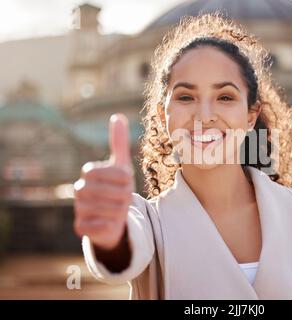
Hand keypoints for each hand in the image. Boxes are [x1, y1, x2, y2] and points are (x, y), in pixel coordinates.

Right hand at [73, 113, 134, 250]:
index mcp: (89, 172)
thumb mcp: (121, 166)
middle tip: (121, 199)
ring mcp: (78, 209)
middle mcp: (79, 189)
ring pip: (113, 210)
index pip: (118, 174)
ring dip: (121, 212)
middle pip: (118, 193)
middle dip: (126, 197)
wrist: (110, 218)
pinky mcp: (80, 227)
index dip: (127, 180)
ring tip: (116, 210)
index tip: (125, 183)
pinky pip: (104, 226)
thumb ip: (119, 143)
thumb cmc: (117, 189)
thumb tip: (117, 116)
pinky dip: (112, 225)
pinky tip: (109, 223)